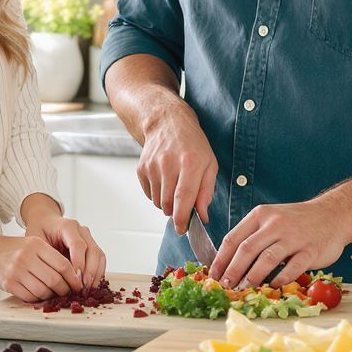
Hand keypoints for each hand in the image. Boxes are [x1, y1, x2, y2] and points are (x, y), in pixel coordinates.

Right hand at [0, 229, 82, 301]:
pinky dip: (38, 299)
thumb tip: (72, 276)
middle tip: (68, 293)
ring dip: (51, 296)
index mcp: (37, 244)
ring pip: (43, 290)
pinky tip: (39, 296)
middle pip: (55, 279)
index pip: (63, 265)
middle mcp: (27, 256)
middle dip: (65, 290)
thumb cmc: (14, 249)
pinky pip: (30, 296)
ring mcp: (17, 270)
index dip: (74, 278)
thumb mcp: (33, 244)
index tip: (78, 285)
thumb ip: (50, 256)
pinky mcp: (9, 283)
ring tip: (53, 295)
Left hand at [27, 214, 106, 289]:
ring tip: (87, 289)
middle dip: (89, 271)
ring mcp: (88, 237)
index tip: (76, 279)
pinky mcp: (91, 245)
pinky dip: (98, 272)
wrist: (45, 222)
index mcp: (67, 226)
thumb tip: (51, 277)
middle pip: (92, 250)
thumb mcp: (36, 240)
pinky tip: (90, 285)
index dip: (78, 263)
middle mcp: (81, 230)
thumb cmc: (40, 231)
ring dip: (95, 274)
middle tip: (82, 288)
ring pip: (99, 255)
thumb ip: (44, 255)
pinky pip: (100, 259)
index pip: (78, 244)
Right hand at [137, 105, 217, 235]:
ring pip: (158, 202)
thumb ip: (206, 191)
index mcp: (190, 162)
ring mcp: (152, 166)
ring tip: (175, 188)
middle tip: (184, 206)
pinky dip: (157, 195)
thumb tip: (202, 215)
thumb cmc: (192, 143)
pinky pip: (149, 194)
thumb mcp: (210, 164)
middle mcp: (168, 163)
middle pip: (169, 204)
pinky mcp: (141, 168)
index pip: (184, 197)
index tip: (182, 229)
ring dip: (167, 204)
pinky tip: (165, 181)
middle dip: (176, 212)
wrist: (167, 122)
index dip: (183, 218)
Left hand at [208, 198, 350, 289]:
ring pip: (267, 259)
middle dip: (232, 270)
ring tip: (243, 289)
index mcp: (260, 215)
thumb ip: (253, 235)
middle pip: (246, 249)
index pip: (233, 238)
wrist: (333, 214)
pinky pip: (292, 268)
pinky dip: (280, 279)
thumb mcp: (271, 218)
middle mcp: (275, 224)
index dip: (220, 259)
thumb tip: (228, 261)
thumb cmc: (297, 220)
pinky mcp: (310, 250)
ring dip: (252, 277)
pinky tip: (272, 287)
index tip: (212, 275)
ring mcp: (293, 236)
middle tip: (225, 286)